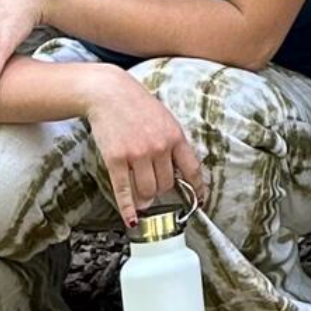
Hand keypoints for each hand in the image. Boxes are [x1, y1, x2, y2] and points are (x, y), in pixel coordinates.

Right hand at [86, 67, 204, 226]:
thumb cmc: (137, 105)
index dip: (197, 189)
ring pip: (147, 191)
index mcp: (175, 136)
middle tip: (154, 187)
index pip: (191, 170)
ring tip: (142, 197)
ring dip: (145, 199)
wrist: (108, 92)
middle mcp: (158, 147)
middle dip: (161, 190)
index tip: (201, 201)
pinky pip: (124, 190)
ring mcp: (136, 154)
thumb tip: (175, 174)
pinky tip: (131, 218)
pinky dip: (127, 208)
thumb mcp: (165, 120)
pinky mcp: (116, 159)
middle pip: (166, 185)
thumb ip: (173, 145)